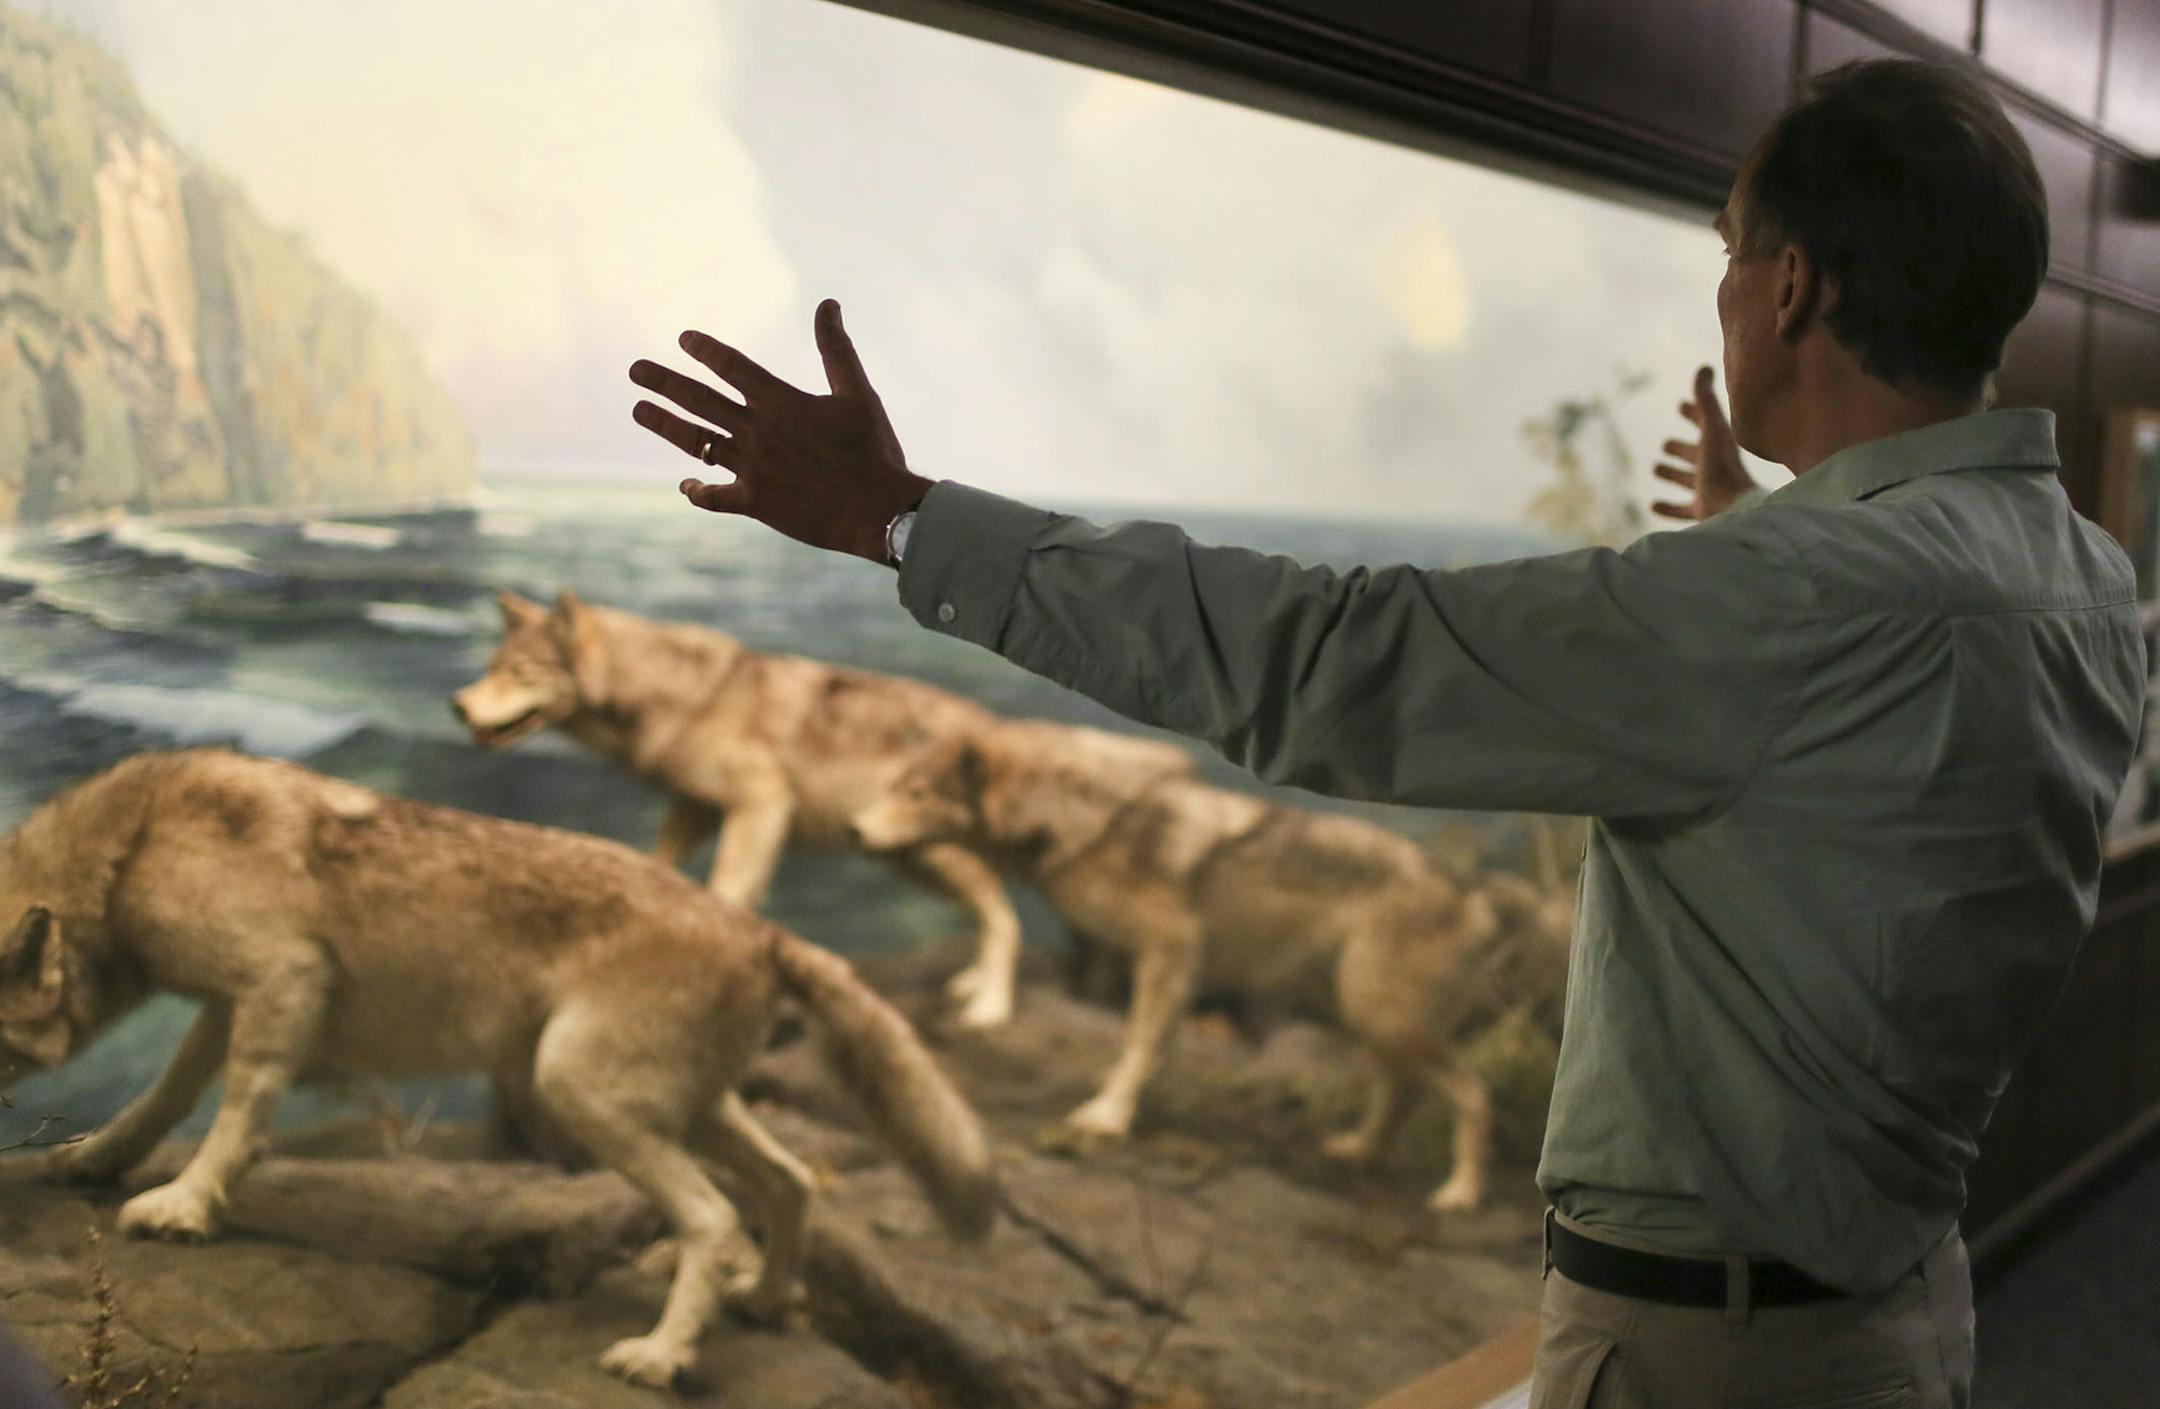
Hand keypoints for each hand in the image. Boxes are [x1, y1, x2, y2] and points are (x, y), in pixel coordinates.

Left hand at [629, 299, 934, 563]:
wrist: (878, 509)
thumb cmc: (873, 449)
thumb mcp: (858, 391)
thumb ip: (835, 348)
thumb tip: (828, 303)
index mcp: (781, 401)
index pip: (731, 367)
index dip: (704, 350)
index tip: (684, 340)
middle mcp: (758, 431)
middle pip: (699, 400)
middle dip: (663, 382)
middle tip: (635, 371)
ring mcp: (752, 468)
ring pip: (696, 442)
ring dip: (665, 425)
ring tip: (639, 411)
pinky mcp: (756, 502)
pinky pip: (715, 496)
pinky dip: (698, 491)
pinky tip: (686, 486)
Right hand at [1651, 365, 1756, 521]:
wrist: (1736, 508)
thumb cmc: (1722, 468)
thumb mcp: (1711, 429)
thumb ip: (1706, 400)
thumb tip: (1704, 367)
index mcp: (1718, 445)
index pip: (1705, 423)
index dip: (1694, 413)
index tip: (1681, 405)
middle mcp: (1714, 466)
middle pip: (1695, 454)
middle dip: (1681, 448)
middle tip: (1666, 444)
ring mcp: (1708, 490)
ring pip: (1687, 480)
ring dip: (1672, 474)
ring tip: (1656, 468)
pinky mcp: (1701, 511)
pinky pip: (1681, 509)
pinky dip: (1667, 507)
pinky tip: (1653, 505)